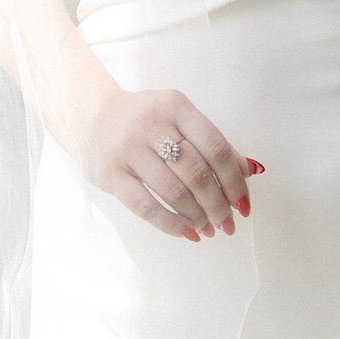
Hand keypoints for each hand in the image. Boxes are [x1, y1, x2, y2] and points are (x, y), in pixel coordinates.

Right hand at [65, 67, 257, 243]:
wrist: (92, 117)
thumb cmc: (146, 120)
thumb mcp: (179, 117)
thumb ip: (211, 142)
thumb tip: (248, 172)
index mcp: (176, 106)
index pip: (215, 147)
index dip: (234, 179)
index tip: (244, 203)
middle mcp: (152, 124)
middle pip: (196, 172)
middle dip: (218, 204)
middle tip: (228, 223)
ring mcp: (128, 149)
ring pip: (173, 191)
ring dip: (197, 216)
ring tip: (208, 229)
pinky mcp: (110, 174)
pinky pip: (145, 206)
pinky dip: (170, 224)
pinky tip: (185, 232)